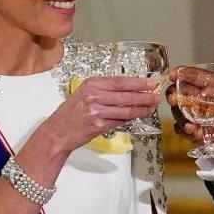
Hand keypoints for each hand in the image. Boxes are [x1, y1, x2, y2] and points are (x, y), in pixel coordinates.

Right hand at [44, 76, 159, 151]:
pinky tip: (138, 116)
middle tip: (156, 97)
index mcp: (91, 84)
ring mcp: (96, 111)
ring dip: (141, 109)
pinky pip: (120, 121)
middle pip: (126, 95)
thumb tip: (129, 90)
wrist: (57, 132)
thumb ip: (104, 91)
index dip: (137, 82)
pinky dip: (130, 119)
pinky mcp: (99, 125)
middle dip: (144, 96)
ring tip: (151, 108)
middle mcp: (94, 96)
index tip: (150, 83)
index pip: (120, 81)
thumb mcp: (84, 94)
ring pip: (126, 109)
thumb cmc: (71, 113)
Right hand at [166, 68, 213, 167]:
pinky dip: (184, 130)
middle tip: (173, 98)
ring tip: (188, 121)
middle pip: (183, 93)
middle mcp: (205, 102)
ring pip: (179, 111)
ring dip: (179, 114)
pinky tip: (193, 131)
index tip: (174, 73)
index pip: (200, 78)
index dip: (186, 74)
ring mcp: (199, 117)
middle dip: (174, 93)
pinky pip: (184, 130)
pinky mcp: (197, 133)